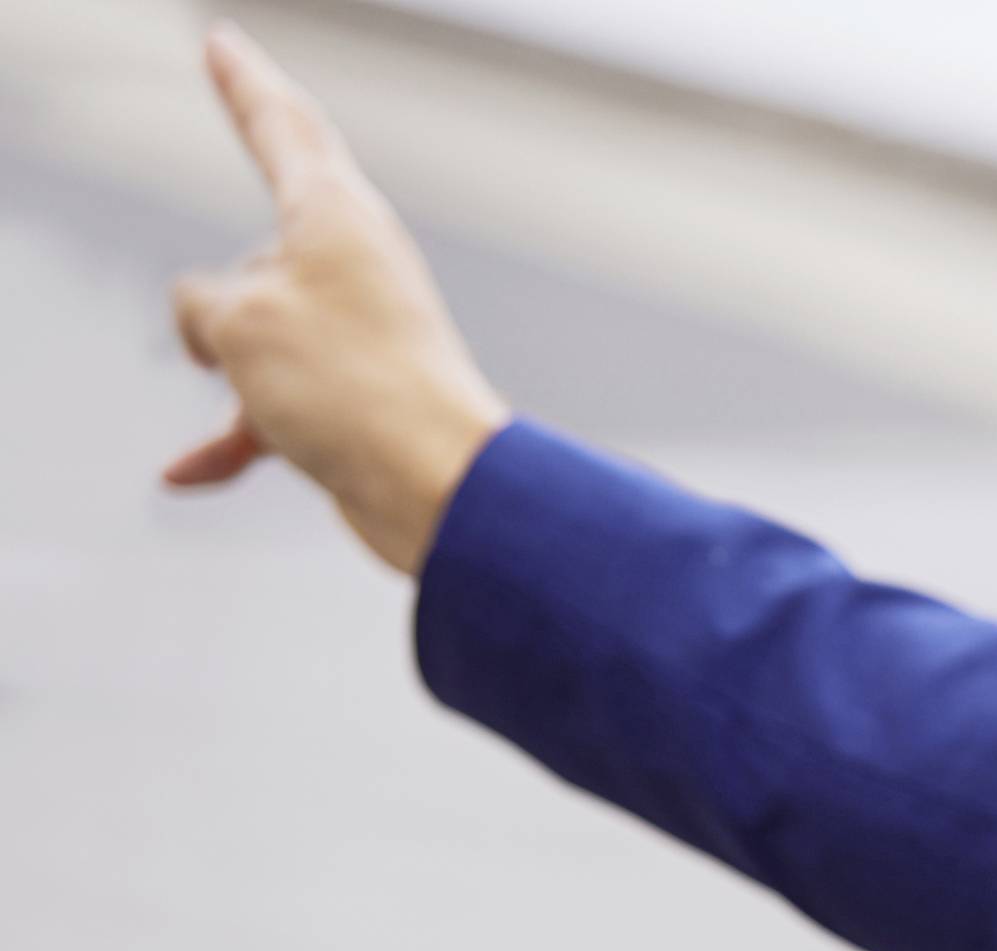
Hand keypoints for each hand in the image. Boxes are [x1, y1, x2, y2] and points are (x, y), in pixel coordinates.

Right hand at [165, 23, 506, 574]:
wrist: (435, 489)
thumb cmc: (354, 392)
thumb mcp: (236, 321)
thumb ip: (202, 303)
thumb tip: (213, 327)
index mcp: (337, 216)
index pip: (281, 126)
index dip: (243, 82)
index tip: (224, 43)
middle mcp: (354, 267)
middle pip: (256, 258)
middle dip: (222, 306)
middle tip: (232, 345)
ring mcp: (356, 335)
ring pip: (259, 338)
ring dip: (236, 380)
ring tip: (267, 413)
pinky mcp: (357, 398)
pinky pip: (276, 407)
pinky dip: (238, 436)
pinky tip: (190, 471)